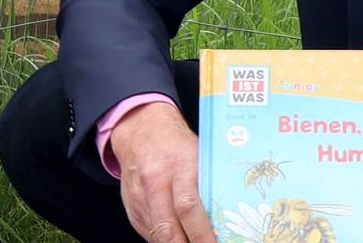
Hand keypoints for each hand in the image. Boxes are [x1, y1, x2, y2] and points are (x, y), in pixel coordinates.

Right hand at [110, 104, 218, 242]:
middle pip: (168, 228)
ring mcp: (139, 197)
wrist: (140, 131)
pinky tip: (179, 238)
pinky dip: (165, 241)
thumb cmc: (176, 145)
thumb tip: (229, 218)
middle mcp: (154, 183)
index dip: (201, 234)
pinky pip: (149, 232)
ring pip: (157, 235)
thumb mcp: (199, 156)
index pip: (188, 207)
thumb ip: (209, 186)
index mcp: (177, 167)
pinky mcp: (132, 207)